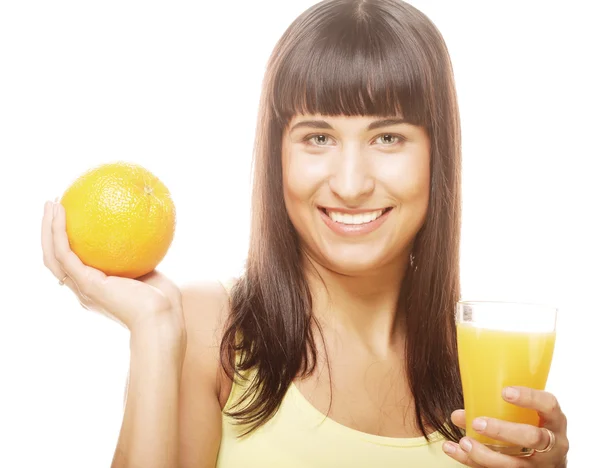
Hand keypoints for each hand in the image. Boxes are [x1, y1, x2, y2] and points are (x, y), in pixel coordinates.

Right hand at [41, 200, 183, 334]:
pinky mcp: (86, 283)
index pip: (72, 264)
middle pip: (56, 259)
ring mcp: (82, 288)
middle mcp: (83, 289)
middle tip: (54, 206)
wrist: (162, 319)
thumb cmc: (163, 300)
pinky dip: (58, 231)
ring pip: (53, 255)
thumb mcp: (149, 271)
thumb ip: (141, 255)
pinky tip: (60, 212)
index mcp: (96, 288)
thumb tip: (145, 231)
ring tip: (50, 203)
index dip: (66, 243)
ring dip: (47, 228)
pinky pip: (65, 253)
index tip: (70, 218)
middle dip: (50, 232)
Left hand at [443, 387, 568, 466]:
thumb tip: (458, 415)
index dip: (529, 398)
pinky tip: (454, 450)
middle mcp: (553, 444)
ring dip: (485, 454)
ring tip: (464, 442)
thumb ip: (497, 409)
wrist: (549, 461)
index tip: (505, 392)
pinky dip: (472, 461)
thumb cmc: (533, 428)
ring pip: (515, 464)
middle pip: (533, 438)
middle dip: (503, 431)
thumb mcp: (527, 416)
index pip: (548, 405)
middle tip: (477, 423)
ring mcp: (541, 465)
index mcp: (554, 421)